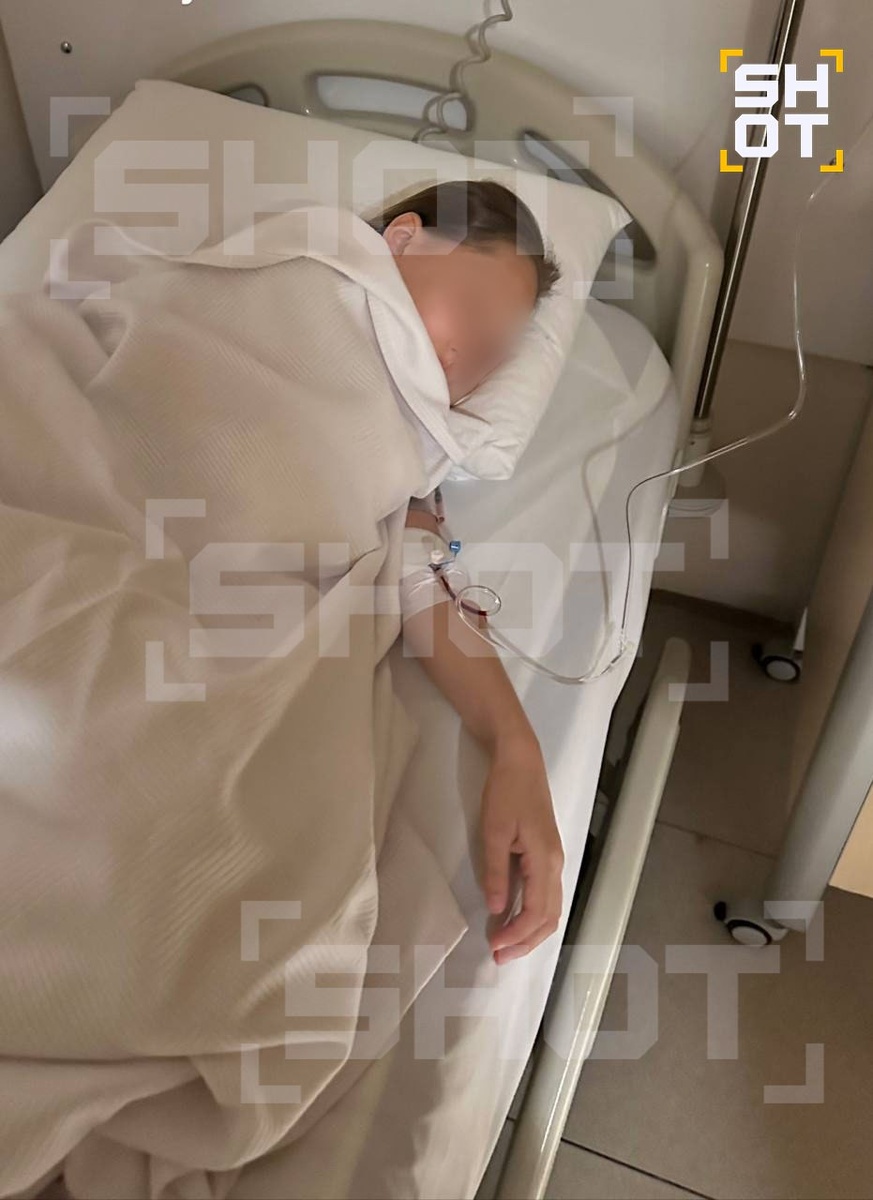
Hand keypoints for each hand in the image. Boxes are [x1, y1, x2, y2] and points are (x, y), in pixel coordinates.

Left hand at [479, 736, 563, 964]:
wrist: (520, 760)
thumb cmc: (506, 791)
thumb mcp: (494, 830)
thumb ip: (496, 871)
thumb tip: (497, 908)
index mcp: (545, 860)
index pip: (537, 911)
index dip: (517, 934)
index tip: (493, 946)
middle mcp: (556, 864)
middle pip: (549, 917)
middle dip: (526, 941)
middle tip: (499, 956)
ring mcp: (554, 860)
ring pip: (551, 908)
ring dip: (530, 931)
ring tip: (506, 944)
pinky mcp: (547, 854)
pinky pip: (547, 895)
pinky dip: (533, 915)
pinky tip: (515, 919)